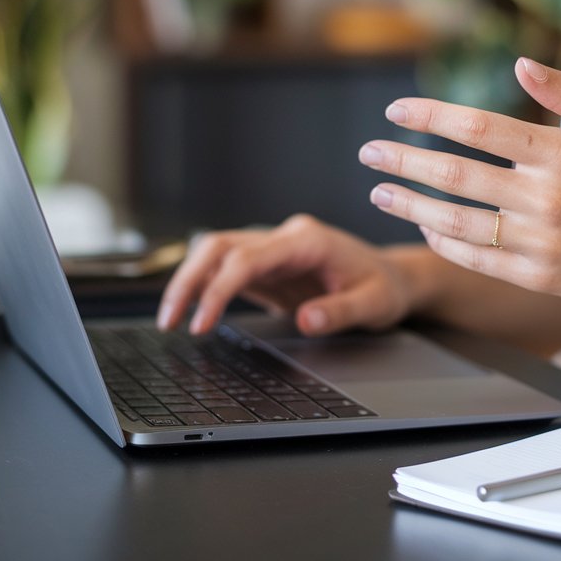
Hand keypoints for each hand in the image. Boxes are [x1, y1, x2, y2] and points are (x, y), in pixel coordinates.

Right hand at [157, 214, 413, 335]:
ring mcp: (273, 250)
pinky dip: (204, 287)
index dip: (218, 288)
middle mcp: (284, 238)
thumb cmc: (384, 288)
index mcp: (308, 240)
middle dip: (188, 279)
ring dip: (189, 280)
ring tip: (170, 318)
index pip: (248, 258)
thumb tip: (306, 319)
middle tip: (168, 319)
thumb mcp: (375, 304)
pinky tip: (190, 310)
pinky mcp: (268, 266)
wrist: (392, 279)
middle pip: (220, 246)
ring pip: (215, 253)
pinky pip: (226, 270)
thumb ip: (340, 311)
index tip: (202, 322)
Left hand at [359, 58, 560, 312]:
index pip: (477, 128)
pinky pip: (475, 258)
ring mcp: (540, 242)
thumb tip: (517, 65)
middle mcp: (546, 198)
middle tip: (368, 151)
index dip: (429, 116)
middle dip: (401, 160)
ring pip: (455, 222)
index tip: (395, 109)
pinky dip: (443, 242)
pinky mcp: (538, 277)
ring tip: (378, 192)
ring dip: (408, 205)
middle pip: (453, 176)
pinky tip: (424, 226)